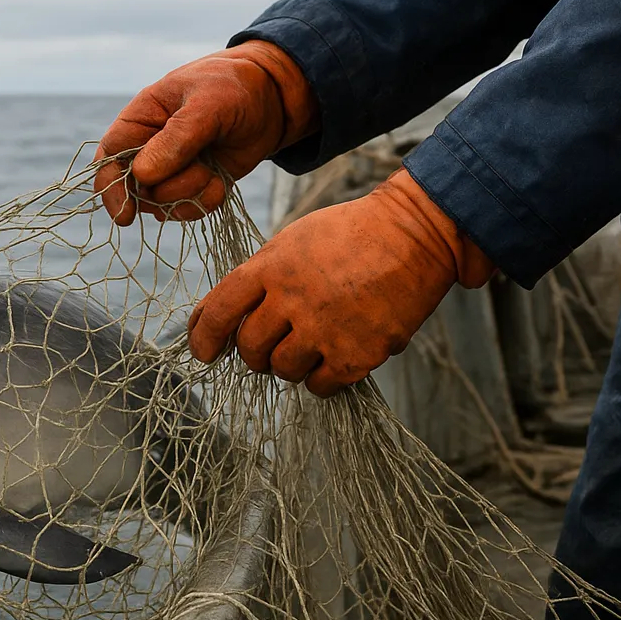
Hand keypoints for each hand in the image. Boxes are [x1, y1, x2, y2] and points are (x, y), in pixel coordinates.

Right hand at [93, 41, 318, 225]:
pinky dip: (205, 202)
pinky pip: (187, 210)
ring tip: (212, 170)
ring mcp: (170, 170)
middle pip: (135, 191)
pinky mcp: (193, 186)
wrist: (273, 99)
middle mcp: (148, 148)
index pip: (109, 159)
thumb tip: (142, 174)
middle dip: (167, 191)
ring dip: (190, 195)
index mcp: (139, 120)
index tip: (124, 215)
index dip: (111, 189)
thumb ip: (176, 139)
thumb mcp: (207, 104)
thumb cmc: (234, 88)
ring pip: (162, 205)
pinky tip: (220, 181)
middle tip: (199, 171)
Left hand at [187, 168, 494, 396]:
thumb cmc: (348, 236)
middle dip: (253, 353)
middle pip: (250, 349)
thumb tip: (214, 319)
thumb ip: (255, 279)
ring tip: (312, 342)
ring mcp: (325, 329)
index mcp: (270, 267)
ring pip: (282, 371)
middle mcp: (293, 300)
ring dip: (290, 364)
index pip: (218, 312)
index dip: (203, 338)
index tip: (204, 353)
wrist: (416, 232)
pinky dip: (321, 378)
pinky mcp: (356, 354)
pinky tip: (334, 355)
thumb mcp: (291, 241)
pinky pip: (319, 386)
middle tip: (271, 345)